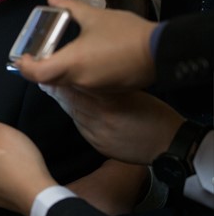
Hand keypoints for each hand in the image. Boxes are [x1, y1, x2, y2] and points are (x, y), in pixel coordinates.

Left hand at [14, 0, 157, 89]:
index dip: (24, 67)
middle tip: (34, 55)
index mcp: (72, 62)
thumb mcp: (94, 16)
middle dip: (38, 69)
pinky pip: (80, 85)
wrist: (160, 51)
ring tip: (55, 54)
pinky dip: (73, 74)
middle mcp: (78, 79)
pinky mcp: (104, 90)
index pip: (37, 74)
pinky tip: (79, 60)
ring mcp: (92, 88)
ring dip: (56, 71)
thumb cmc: (126, 33)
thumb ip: (69, 8)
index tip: (22, 57)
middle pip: (47, 80)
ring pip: (64, 83)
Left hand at [39, 85, 183, 163]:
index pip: (79, 88)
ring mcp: (97, 134)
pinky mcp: (98, 145)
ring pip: (73, 114)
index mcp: (111, 103)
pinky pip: (80, 127)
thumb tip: (87, 78)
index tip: (53, 70)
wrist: (168, 145)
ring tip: (53, 92)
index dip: (63, 80)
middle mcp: (101, 119)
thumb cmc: (156, 115)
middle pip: (72, 102)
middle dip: (57, 91)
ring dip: (63, 103)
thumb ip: (108, 87)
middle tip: (47, 81)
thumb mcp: (134, 93)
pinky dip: (75, 116)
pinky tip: (71, 109)